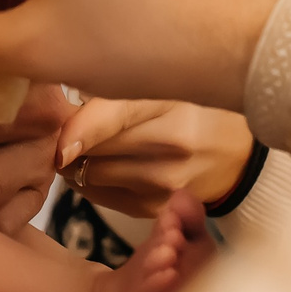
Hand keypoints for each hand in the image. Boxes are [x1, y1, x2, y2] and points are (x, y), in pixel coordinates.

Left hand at [56, 99, 254, 216]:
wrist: (238, 153)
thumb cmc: (190, 108)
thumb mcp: (160, 84)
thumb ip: (113, 86)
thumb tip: (58, 102)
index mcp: (168, 100)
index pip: (108, 116)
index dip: (73, 129)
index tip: (52, 138)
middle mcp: (169, 143)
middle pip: (91, 148)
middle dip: (68, 138)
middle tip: (63, 126)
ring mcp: (164, 181)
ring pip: (91, 175)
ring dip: (76, 161)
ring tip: (83, 144)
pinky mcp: (157, 208)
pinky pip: (100, 196)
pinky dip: (91, 180)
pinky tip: (101, 165)